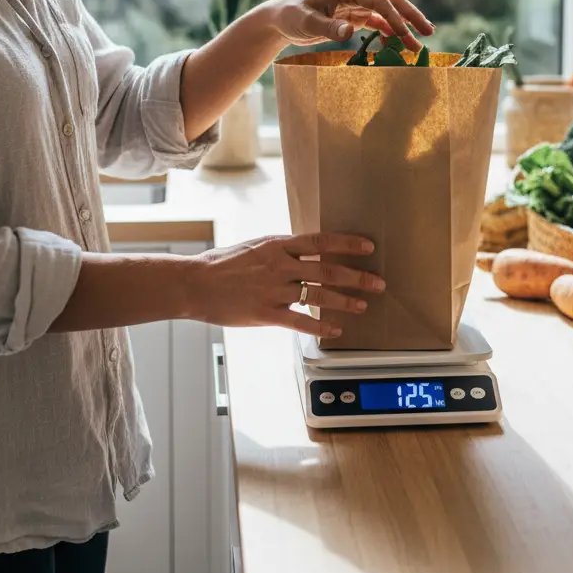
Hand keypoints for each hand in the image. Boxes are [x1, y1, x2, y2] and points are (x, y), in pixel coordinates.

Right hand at [192, 232, 383, 337]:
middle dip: (357, 277)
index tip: (368, 247)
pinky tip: (335, 330)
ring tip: (362, 305)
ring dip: (344, 302)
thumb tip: (309, 250)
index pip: (322, 241)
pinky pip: (300, 322)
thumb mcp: (257, 246)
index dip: (348, 244)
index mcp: (279, 245)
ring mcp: (274, 290)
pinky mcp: (266, 313)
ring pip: (318, 296)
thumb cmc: (224, 263)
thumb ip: (284, 250)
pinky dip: (321, 327)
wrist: (195, 283)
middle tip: (378, 282)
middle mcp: (280, 266)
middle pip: (327, 270)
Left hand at [264, 0, 434, 49]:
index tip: (406, 34)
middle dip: (411, 16)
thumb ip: (328, 27)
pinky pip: (379, 24)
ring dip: (404, 28)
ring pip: (388, 14)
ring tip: (419, 47)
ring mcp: (358, 5)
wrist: (281, 19)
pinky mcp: (356, 17)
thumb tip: (351, 31)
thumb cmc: (290, 15)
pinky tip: (399, 48)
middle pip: (391, 1)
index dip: (394, 16)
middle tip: (429, 32)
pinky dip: (390, 34)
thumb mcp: (305, 22)